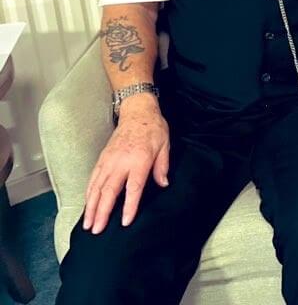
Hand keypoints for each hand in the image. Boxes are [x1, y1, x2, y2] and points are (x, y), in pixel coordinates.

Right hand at [83, 94, 169, 233]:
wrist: (137, 111)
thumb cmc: (154, 129)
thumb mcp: (165, 146)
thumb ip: (162, 167)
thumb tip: (163, 185)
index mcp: (139, 160)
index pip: (133, 188)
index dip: (129, 206)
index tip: (125, 222)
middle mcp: (121, 162)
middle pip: (109, 191)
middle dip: (102, 212)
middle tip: (97, 230)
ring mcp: (109, 160)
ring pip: (97, 187)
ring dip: (91, 206)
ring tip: (88, 224)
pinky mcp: (102, 158)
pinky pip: (93, 179)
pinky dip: (88, 193)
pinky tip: (87, 205)